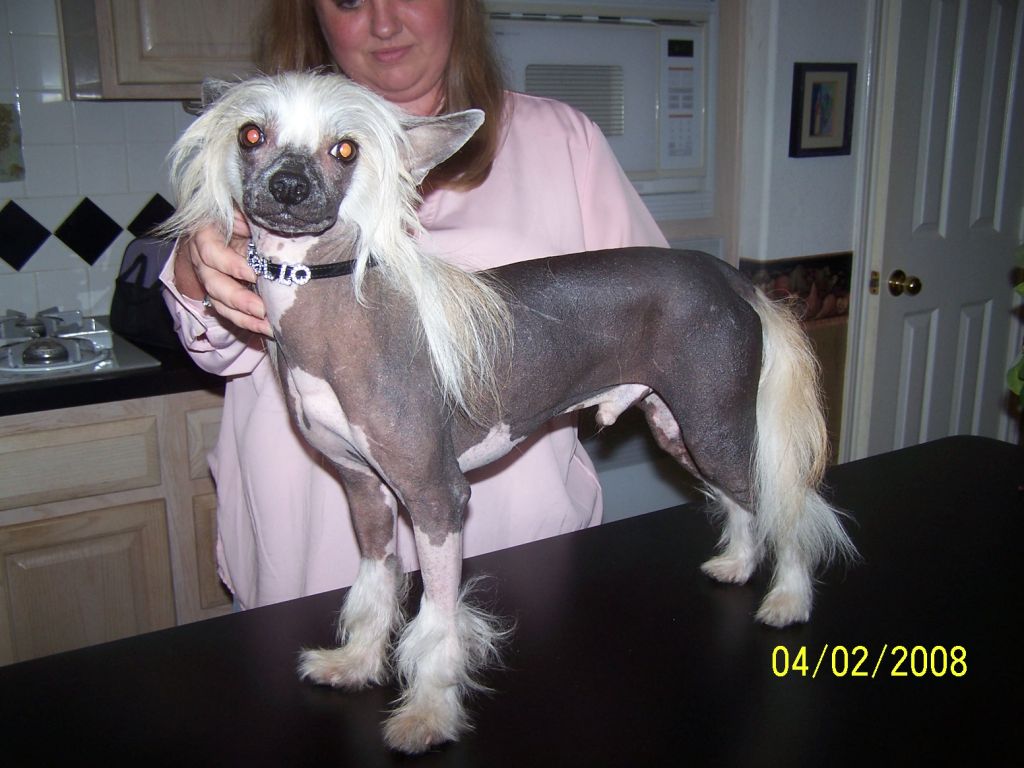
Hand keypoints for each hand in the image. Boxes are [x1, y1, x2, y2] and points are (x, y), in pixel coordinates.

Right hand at [174, 213, 272, 336]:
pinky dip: (248, 322)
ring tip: (267, 326)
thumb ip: (252, 215)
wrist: (235, 219)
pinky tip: (265, 329)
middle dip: (238, 299)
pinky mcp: (223, 291)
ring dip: (243, 317)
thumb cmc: (241, 211)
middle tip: (262, 309)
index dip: (228, 264)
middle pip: (213, 282)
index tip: (251, 274)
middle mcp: (204, 257)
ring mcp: (212, 276)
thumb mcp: (244, 207)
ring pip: (219, 302)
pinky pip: (230, 311)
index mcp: (206, 232)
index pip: (210, 250)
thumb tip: (273, 219)